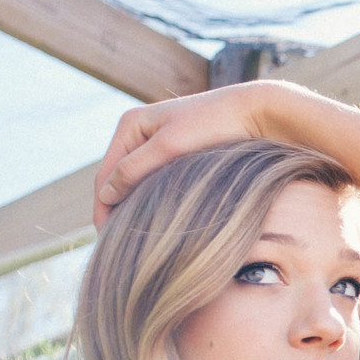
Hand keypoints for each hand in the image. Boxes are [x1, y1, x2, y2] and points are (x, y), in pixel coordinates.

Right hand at [92, 83, 305, 225]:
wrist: (256, 113)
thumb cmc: (215, 125)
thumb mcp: (170, 146)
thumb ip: (135, 169)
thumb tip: (105, 196)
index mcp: (130, 125)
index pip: (105, 175)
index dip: (103, 208)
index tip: (107, 238)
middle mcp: (139, 133)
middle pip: (117, 181)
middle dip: (116, 210)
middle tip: (120, 246)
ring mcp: (157, 144)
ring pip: (136, 183)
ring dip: (132, 208)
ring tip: (135, 239)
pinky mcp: (176, 155)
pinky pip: (154, 182)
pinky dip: (151, 200)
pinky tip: (156, 221)